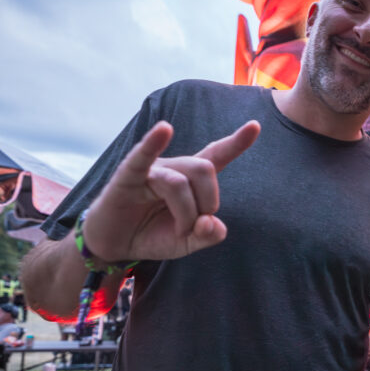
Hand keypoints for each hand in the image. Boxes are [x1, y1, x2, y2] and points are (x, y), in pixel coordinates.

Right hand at [82, 120, 260, 262]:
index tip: (255, 126)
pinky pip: (142, 157)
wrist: (115, 244)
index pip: (216, 154)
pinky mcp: (127, 176)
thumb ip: (206, 236)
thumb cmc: (151, 234)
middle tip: (197, 225)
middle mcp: (174, 168)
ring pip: (179, 182)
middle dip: (208, 202)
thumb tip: (214, 224)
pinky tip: (164, 129)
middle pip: (204, 170)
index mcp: (191, 179)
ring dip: (185, 213)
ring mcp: (151, 169)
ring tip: (177, 230)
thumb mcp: (186, 243)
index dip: (236, 142)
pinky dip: (153, 144)